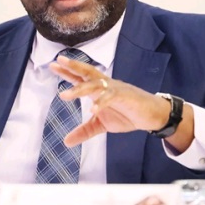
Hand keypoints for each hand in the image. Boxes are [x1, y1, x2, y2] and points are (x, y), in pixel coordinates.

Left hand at [50, 55, 193, 147]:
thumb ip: (84, 131)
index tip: (53, 65)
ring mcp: (115, 89)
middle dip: (73, 67)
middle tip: (58, 62)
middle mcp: (106, 85)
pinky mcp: (125, 96)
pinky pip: (111, 97)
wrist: (151, 116)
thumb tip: (66, 142)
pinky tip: (92, 109)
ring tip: (65, 95)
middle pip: (87, 73)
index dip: (68, 71)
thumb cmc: (127, 115)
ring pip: (96, 84)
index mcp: (99, 89)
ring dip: (80, 89)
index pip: (81, 78)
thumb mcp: (101, 125)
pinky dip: (101, 103)